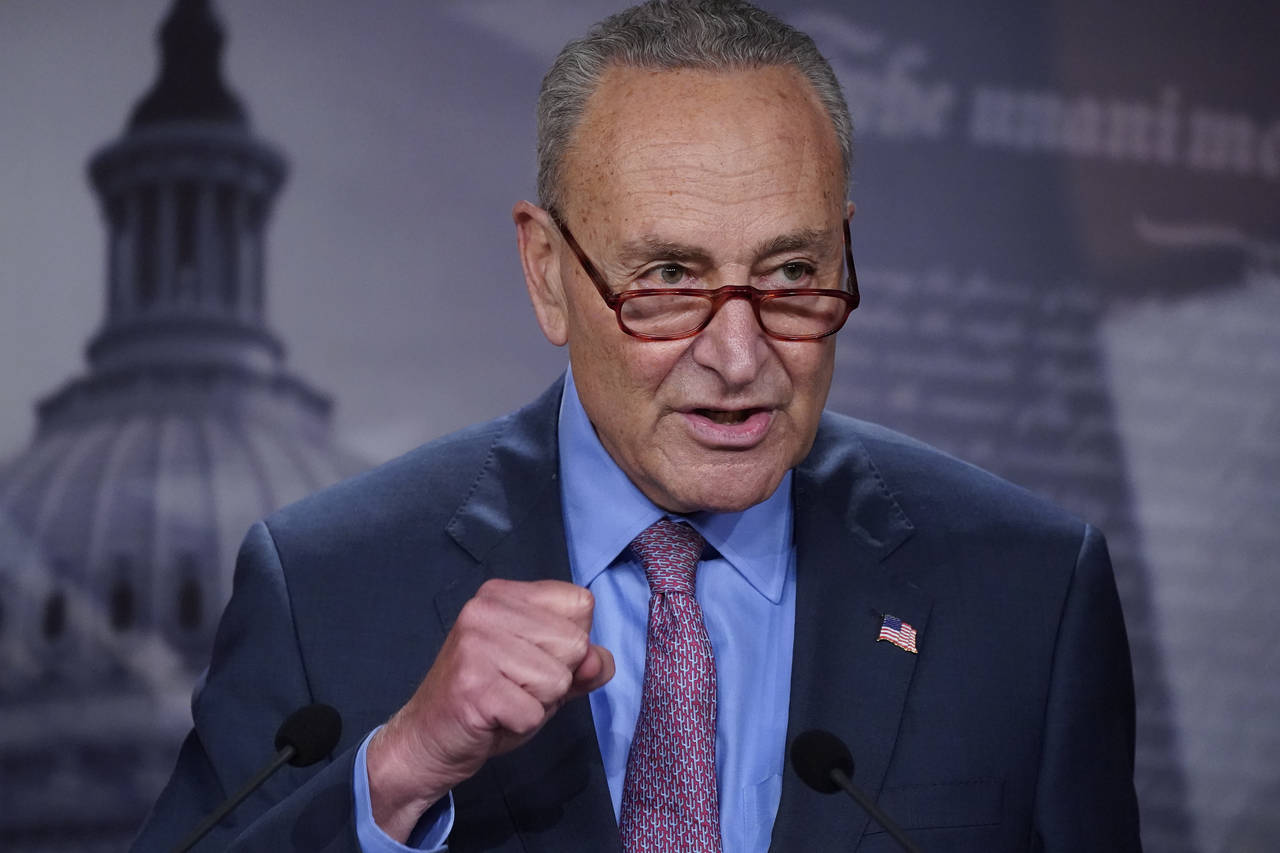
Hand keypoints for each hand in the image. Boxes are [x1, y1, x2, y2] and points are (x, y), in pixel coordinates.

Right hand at [365, 579, 614, 840]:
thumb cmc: (493, 701)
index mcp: (504, 594)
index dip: (571, 643)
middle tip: (514, 686)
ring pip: (558, 680)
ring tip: (503, 700)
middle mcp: (485, 608)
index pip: (580, 603)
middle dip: (556, 678)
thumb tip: (598, 659)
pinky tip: (492, 717)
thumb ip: (585, 664)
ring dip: (538, 704)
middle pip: (575, 643)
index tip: (533, 659)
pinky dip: (520, 725)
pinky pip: (534, 713)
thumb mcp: (547, 675)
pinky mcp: (472, 685)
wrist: (429, 739)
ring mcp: (475, 645)